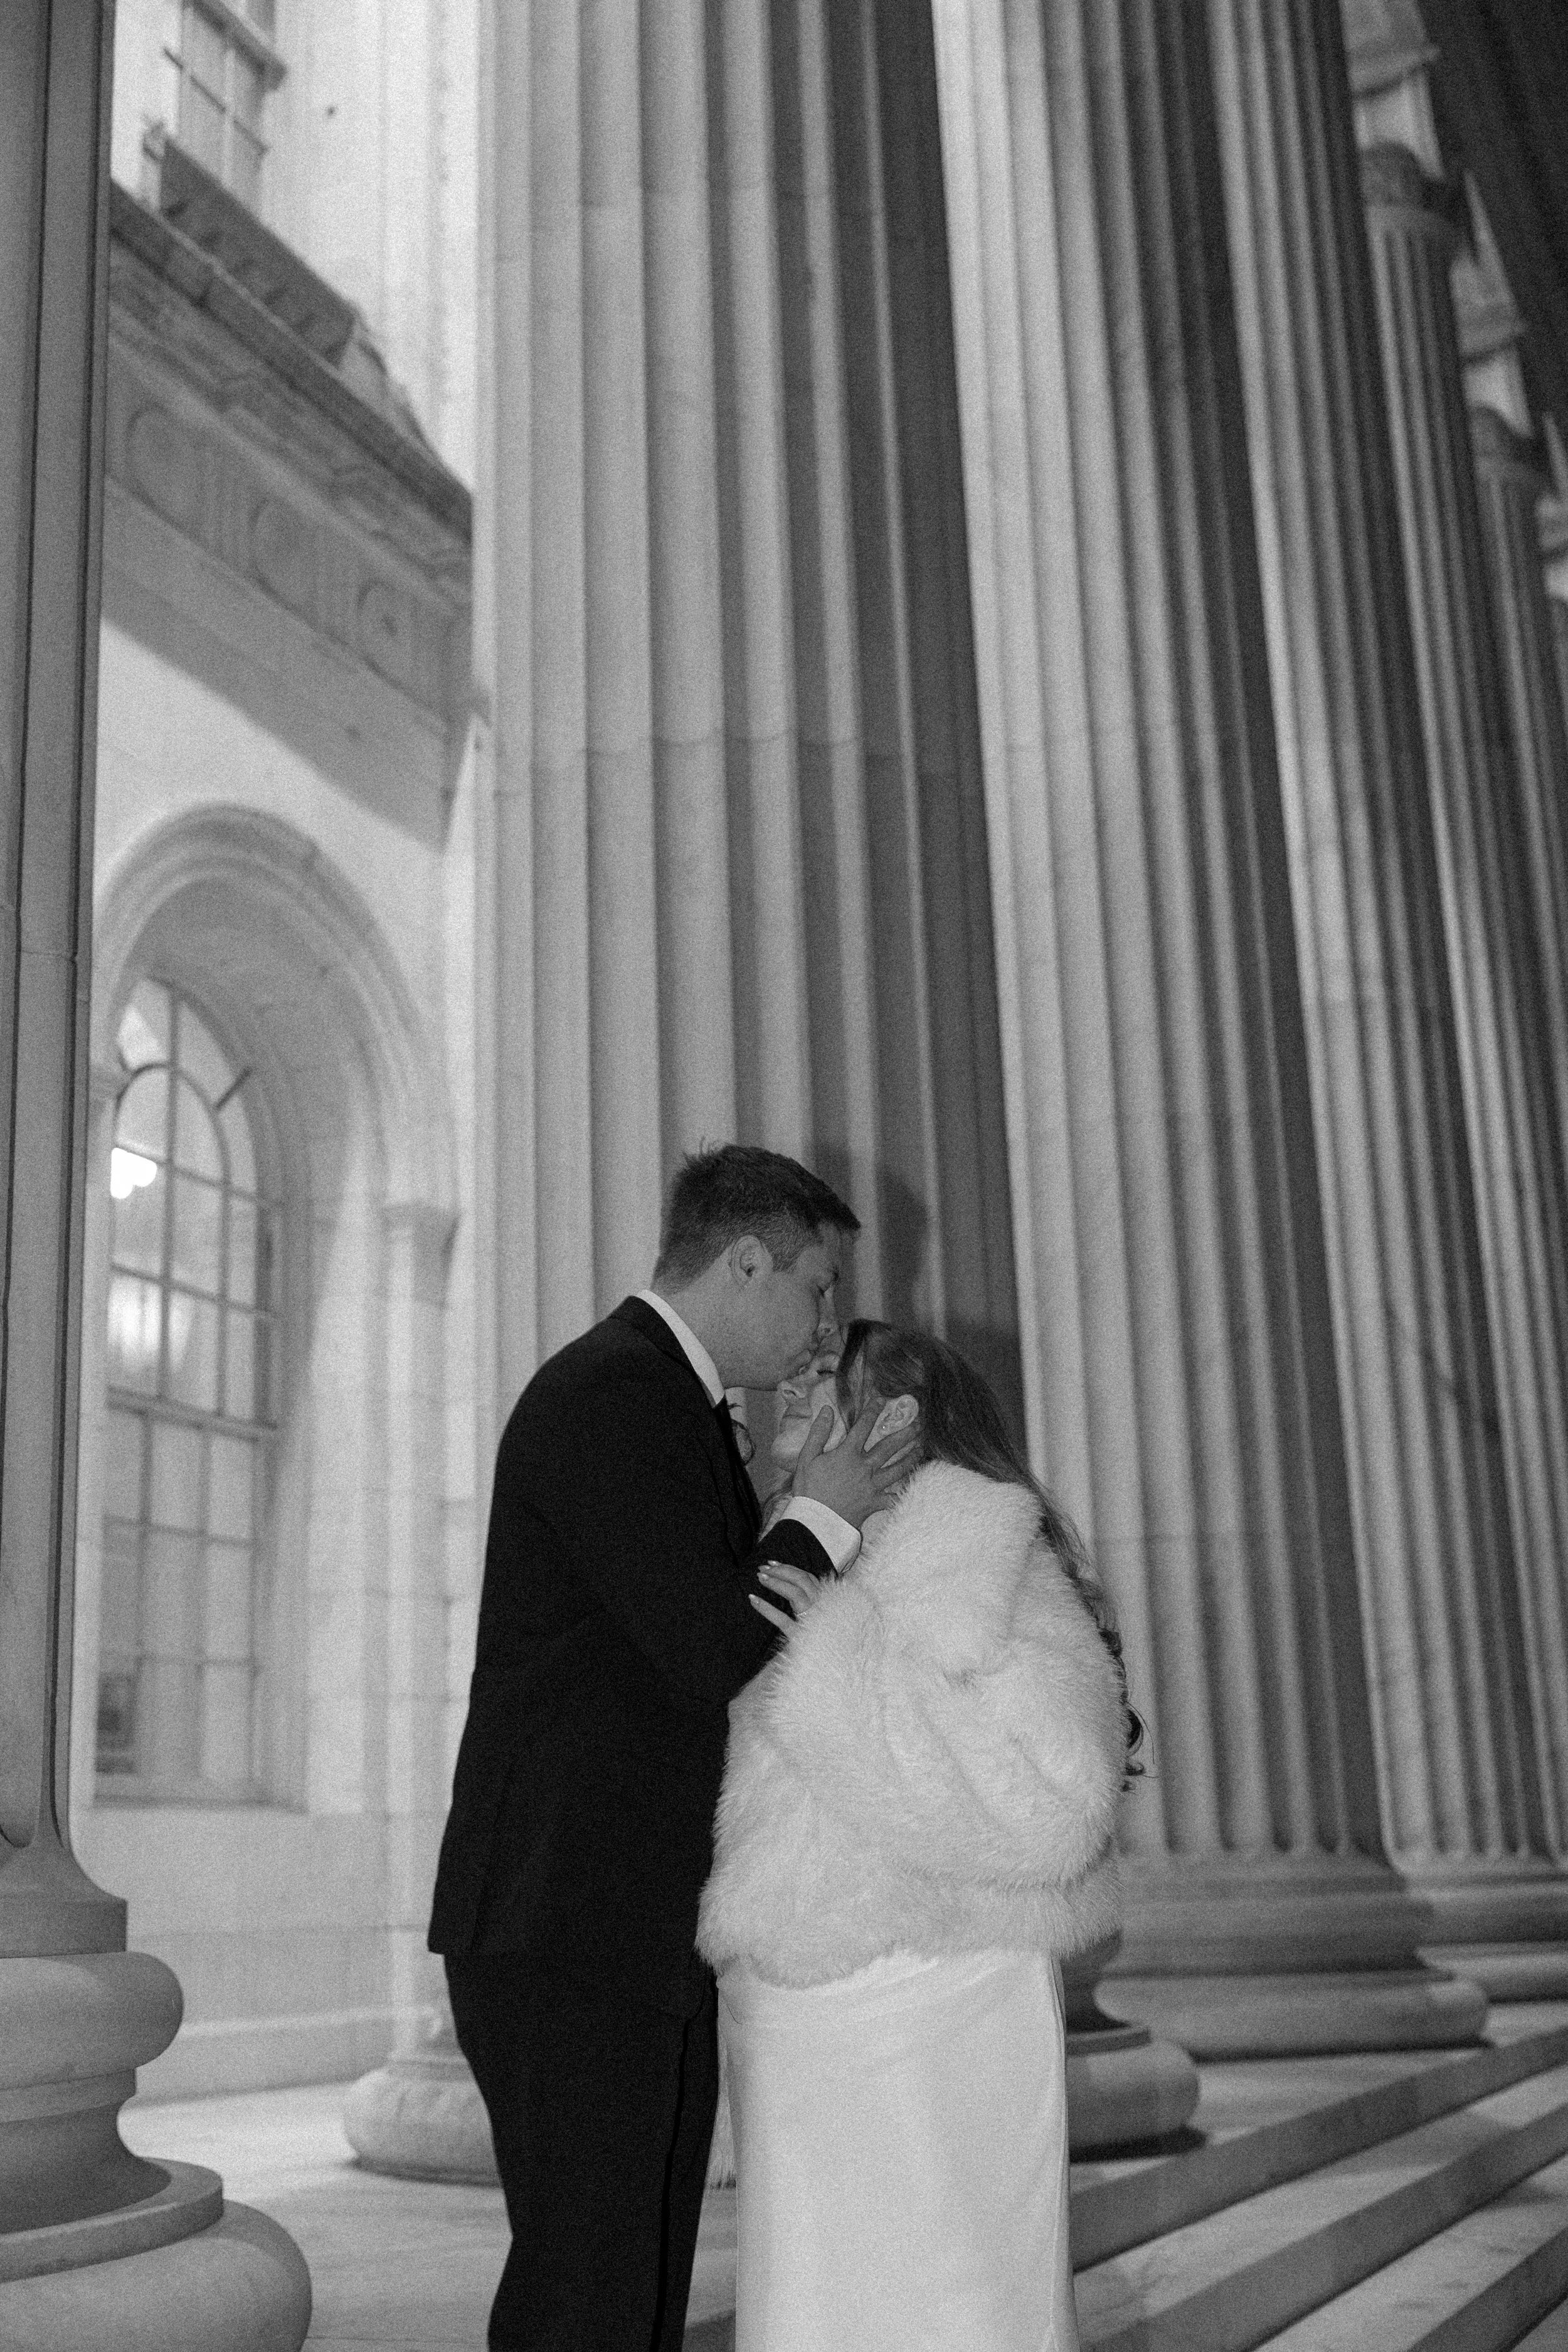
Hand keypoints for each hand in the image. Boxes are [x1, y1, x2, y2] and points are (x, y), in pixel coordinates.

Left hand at [749, 1560, 826, 1635]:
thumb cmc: (813, 1638)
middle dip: (781, 1571)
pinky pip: (782, 1620)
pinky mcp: (801, 1636)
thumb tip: (785, 1579)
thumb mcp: (813, 1615)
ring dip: (777, 1583)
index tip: (772, 1563)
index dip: (789, 1568)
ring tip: (760, 1578)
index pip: (808, 1577)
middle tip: (762, 1569)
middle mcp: (821, 1608)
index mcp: (824, 1602)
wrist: (819, 1666)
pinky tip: (753, 1600)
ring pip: (796, 1594)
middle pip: (802, 1581)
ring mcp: (812, 1621)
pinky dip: (767, 1609)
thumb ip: (805, 1599)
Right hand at [789, 1398, 918, 1529]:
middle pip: (889, 1447)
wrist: (815, 1521)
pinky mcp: (875, 1503)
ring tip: (921, 1448)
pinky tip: (915, 1486)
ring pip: (898, 1469)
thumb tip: (826, 1410)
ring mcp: (873, 1486)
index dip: (873, 1411)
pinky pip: (895, 1497)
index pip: (863, 1427)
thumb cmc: (808, 1489)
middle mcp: (865, 1467)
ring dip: (911, 1457)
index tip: (882, 1400)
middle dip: (904, 1433)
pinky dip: (905, 1492)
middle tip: (917, 1423)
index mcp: (848, 1454)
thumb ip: (818, 1433)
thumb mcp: (807, 1458)